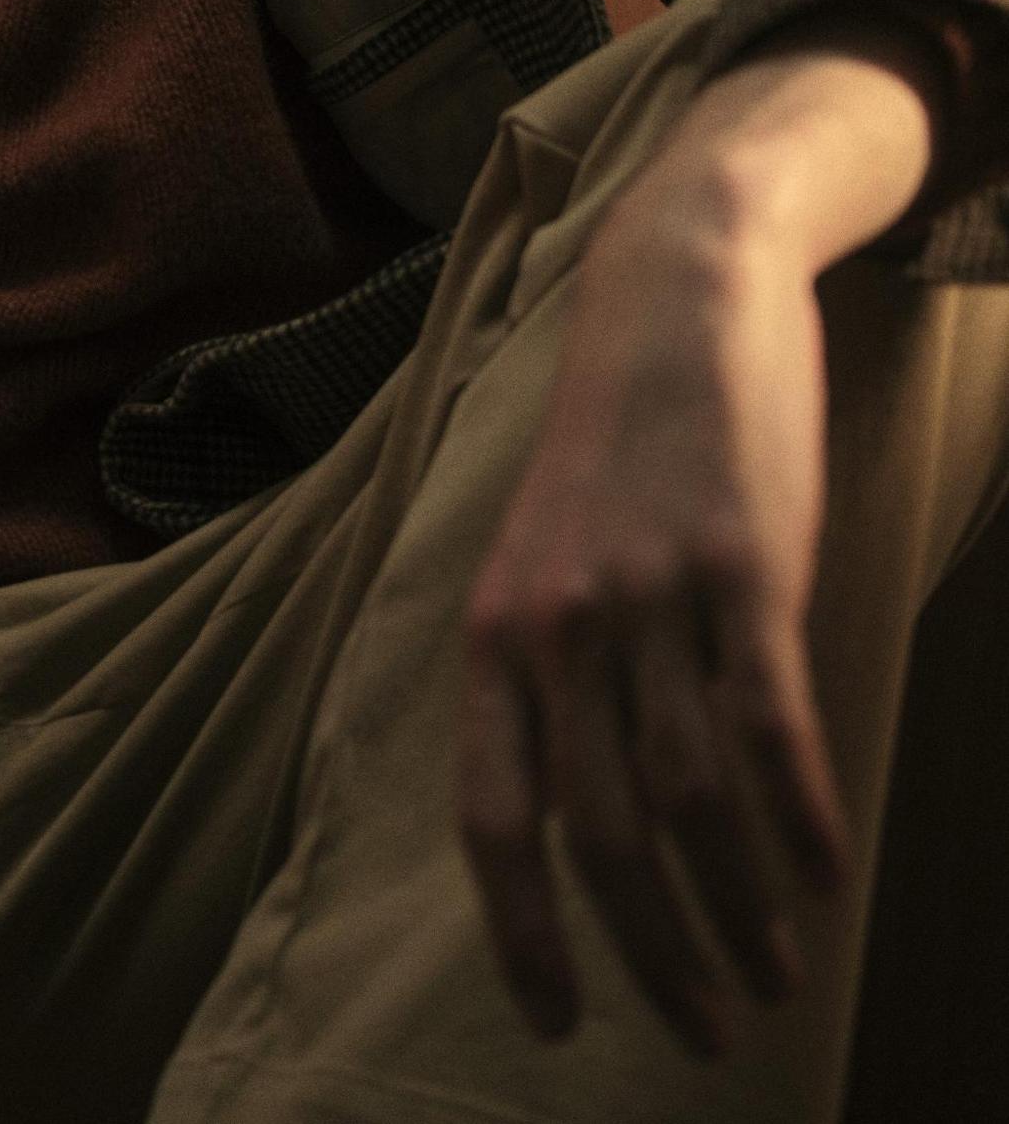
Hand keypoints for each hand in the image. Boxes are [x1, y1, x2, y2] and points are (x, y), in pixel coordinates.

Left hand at [454, 29, 937, 1059]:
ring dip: (737, 912)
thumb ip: (551, 673)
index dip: (523, 932)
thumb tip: (586, 813)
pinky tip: (827, 878)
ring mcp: (651, 595)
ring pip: (691, 802)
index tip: (560, 1023)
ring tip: (772, 976)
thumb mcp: (544, 551)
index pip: (495, 816)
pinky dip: (801, 820)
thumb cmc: (613, 438)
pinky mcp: (741, 566)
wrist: (673, 292)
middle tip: (704, 1030)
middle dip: (652, 955)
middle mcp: (561, 623)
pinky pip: (770, 728)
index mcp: (497, 630)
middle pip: (602, 836)